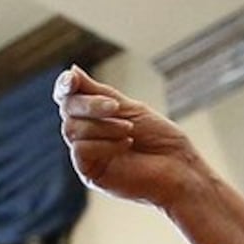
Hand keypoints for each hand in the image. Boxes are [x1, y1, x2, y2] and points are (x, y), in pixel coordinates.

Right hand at [56, 69, 215, 214]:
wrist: (178, 167)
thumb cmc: (158, 137)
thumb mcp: (128, 107)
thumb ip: (98, 92)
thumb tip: (71, 70)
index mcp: (93, 115)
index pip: (67, 96)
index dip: (64, 86)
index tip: (72, 80)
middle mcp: (85, 133)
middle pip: (67, 109)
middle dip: (91, 105)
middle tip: (116, 107)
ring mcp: (86, 154)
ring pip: (72, 128)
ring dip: (104, 126)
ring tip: (129, 131)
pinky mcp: (89, 173)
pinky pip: (80, 150)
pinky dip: (104, 144)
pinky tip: (126, 145)